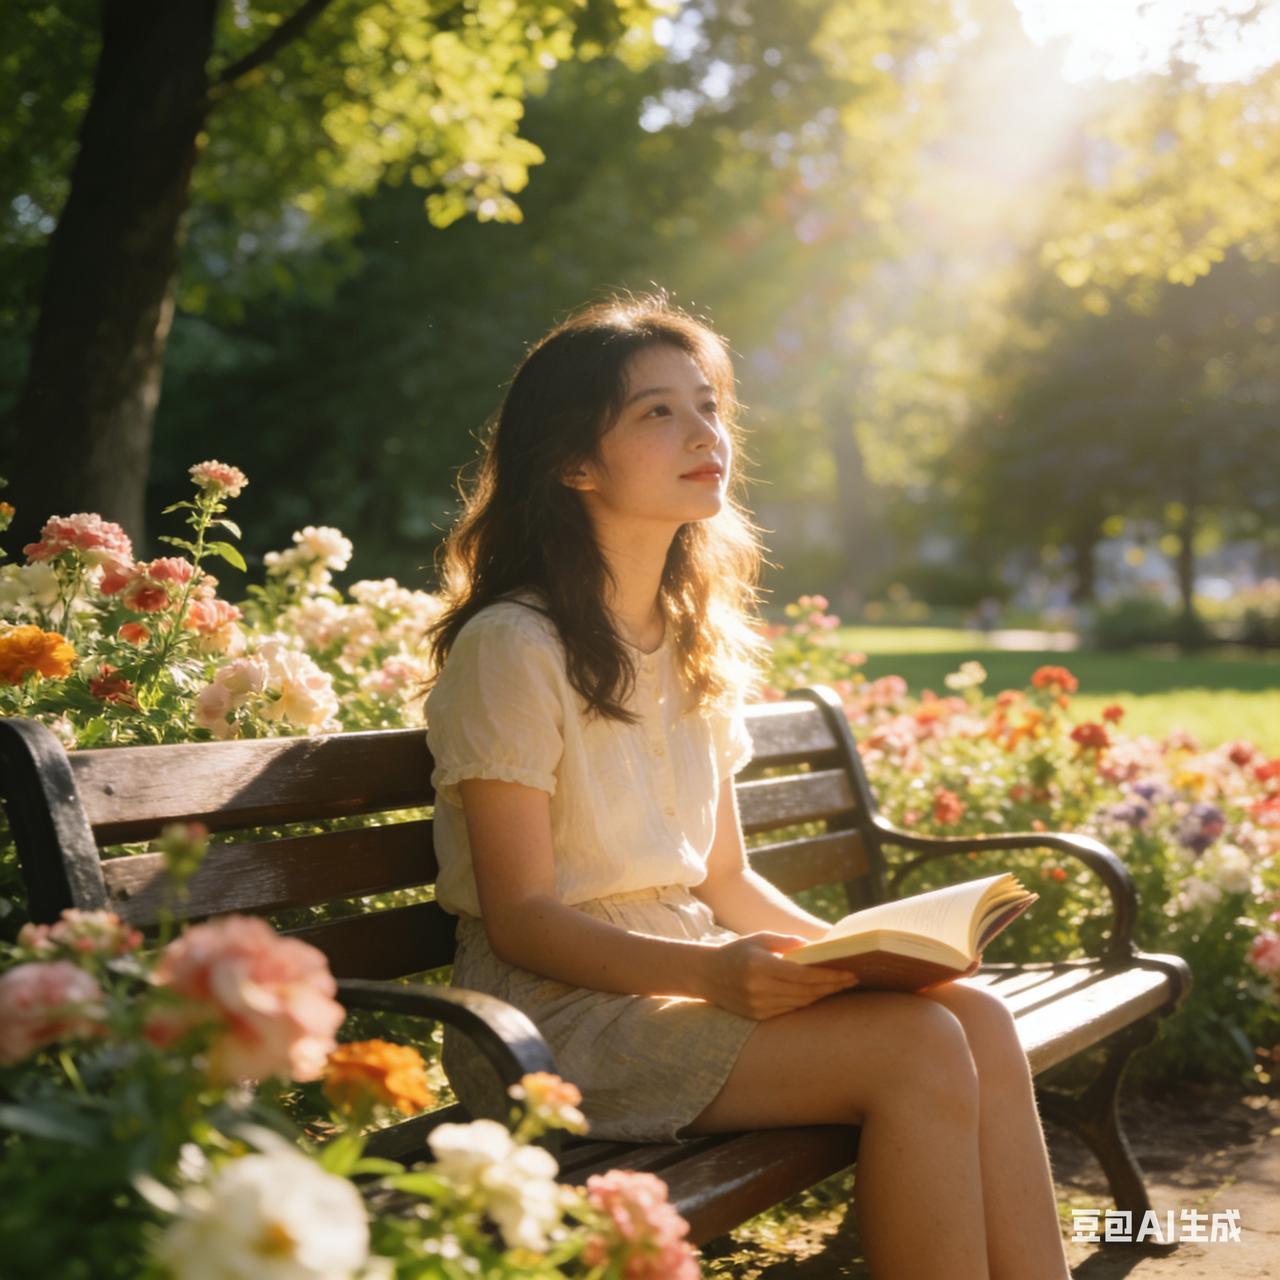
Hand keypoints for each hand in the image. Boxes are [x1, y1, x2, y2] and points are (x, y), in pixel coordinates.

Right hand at [696, 932, 859, 1019]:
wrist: (706, 975)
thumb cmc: (736, 951)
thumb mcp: (759, 938)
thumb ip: (786, 941)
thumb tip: (814, 945)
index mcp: (760, 965)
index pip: (803, 975)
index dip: (828, 975)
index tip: (848, 972)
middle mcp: (759, 988)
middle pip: (806, 991)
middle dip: (832, 986)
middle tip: (853, 979)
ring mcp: (758, 1005)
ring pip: (800, 1003)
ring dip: (822, 995)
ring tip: (839, 986)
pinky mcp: (757, 1016)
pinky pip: (789, 1010)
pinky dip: (806, 1002)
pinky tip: (818, 995)